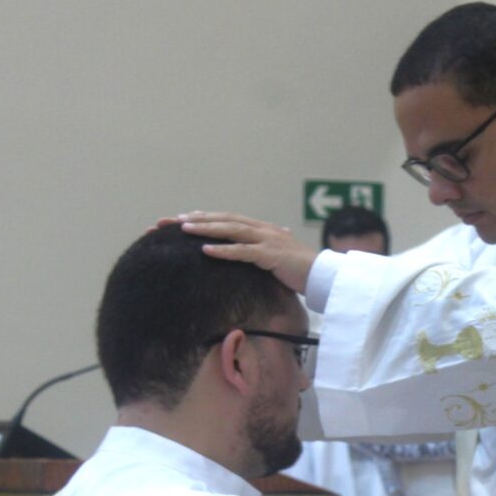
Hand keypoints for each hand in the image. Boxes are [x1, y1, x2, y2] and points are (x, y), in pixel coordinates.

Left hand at [169, 211, 317, 293]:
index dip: (205, 218)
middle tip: (168, 221)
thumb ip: (265, 253)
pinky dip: (224, 250)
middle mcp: (264, 229)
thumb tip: (255, 254)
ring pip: (231, 230)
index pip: (229, 219)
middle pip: (224, 219)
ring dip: (205, 229)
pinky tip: (205, 250)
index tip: (182, 219)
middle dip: (196, 219)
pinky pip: (243, 251)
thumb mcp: (280, 259)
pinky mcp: (272, 255)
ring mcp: (268, 240)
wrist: (327, 277)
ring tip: (182, 229)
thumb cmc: (304, 271)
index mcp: (264, 230)